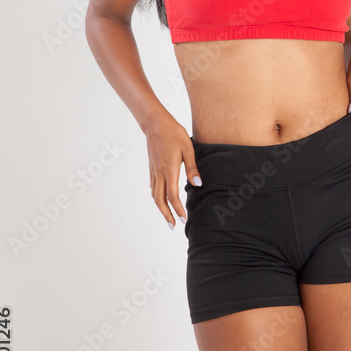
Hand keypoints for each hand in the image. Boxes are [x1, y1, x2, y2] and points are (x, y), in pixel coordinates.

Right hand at [143, 113, 201, 228]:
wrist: (155, 124)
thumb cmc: (174, 134)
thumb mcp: (188, 148)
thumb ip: (192, 167)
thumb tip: (198, 184)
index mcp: (169, 170)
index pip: (172, 196)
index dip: (178, 209)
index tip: (183, 219)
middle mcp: (159, 173)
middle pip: (160, 200)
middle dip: (166, 215)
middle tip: (173, 226)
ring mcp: (154, 171)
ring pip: (155, 195)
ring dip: (161, 208)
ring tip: (168, 217)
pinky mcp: (152, 168)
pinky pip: (153, 188)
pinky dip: (157, 198)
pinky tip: (162, 200)